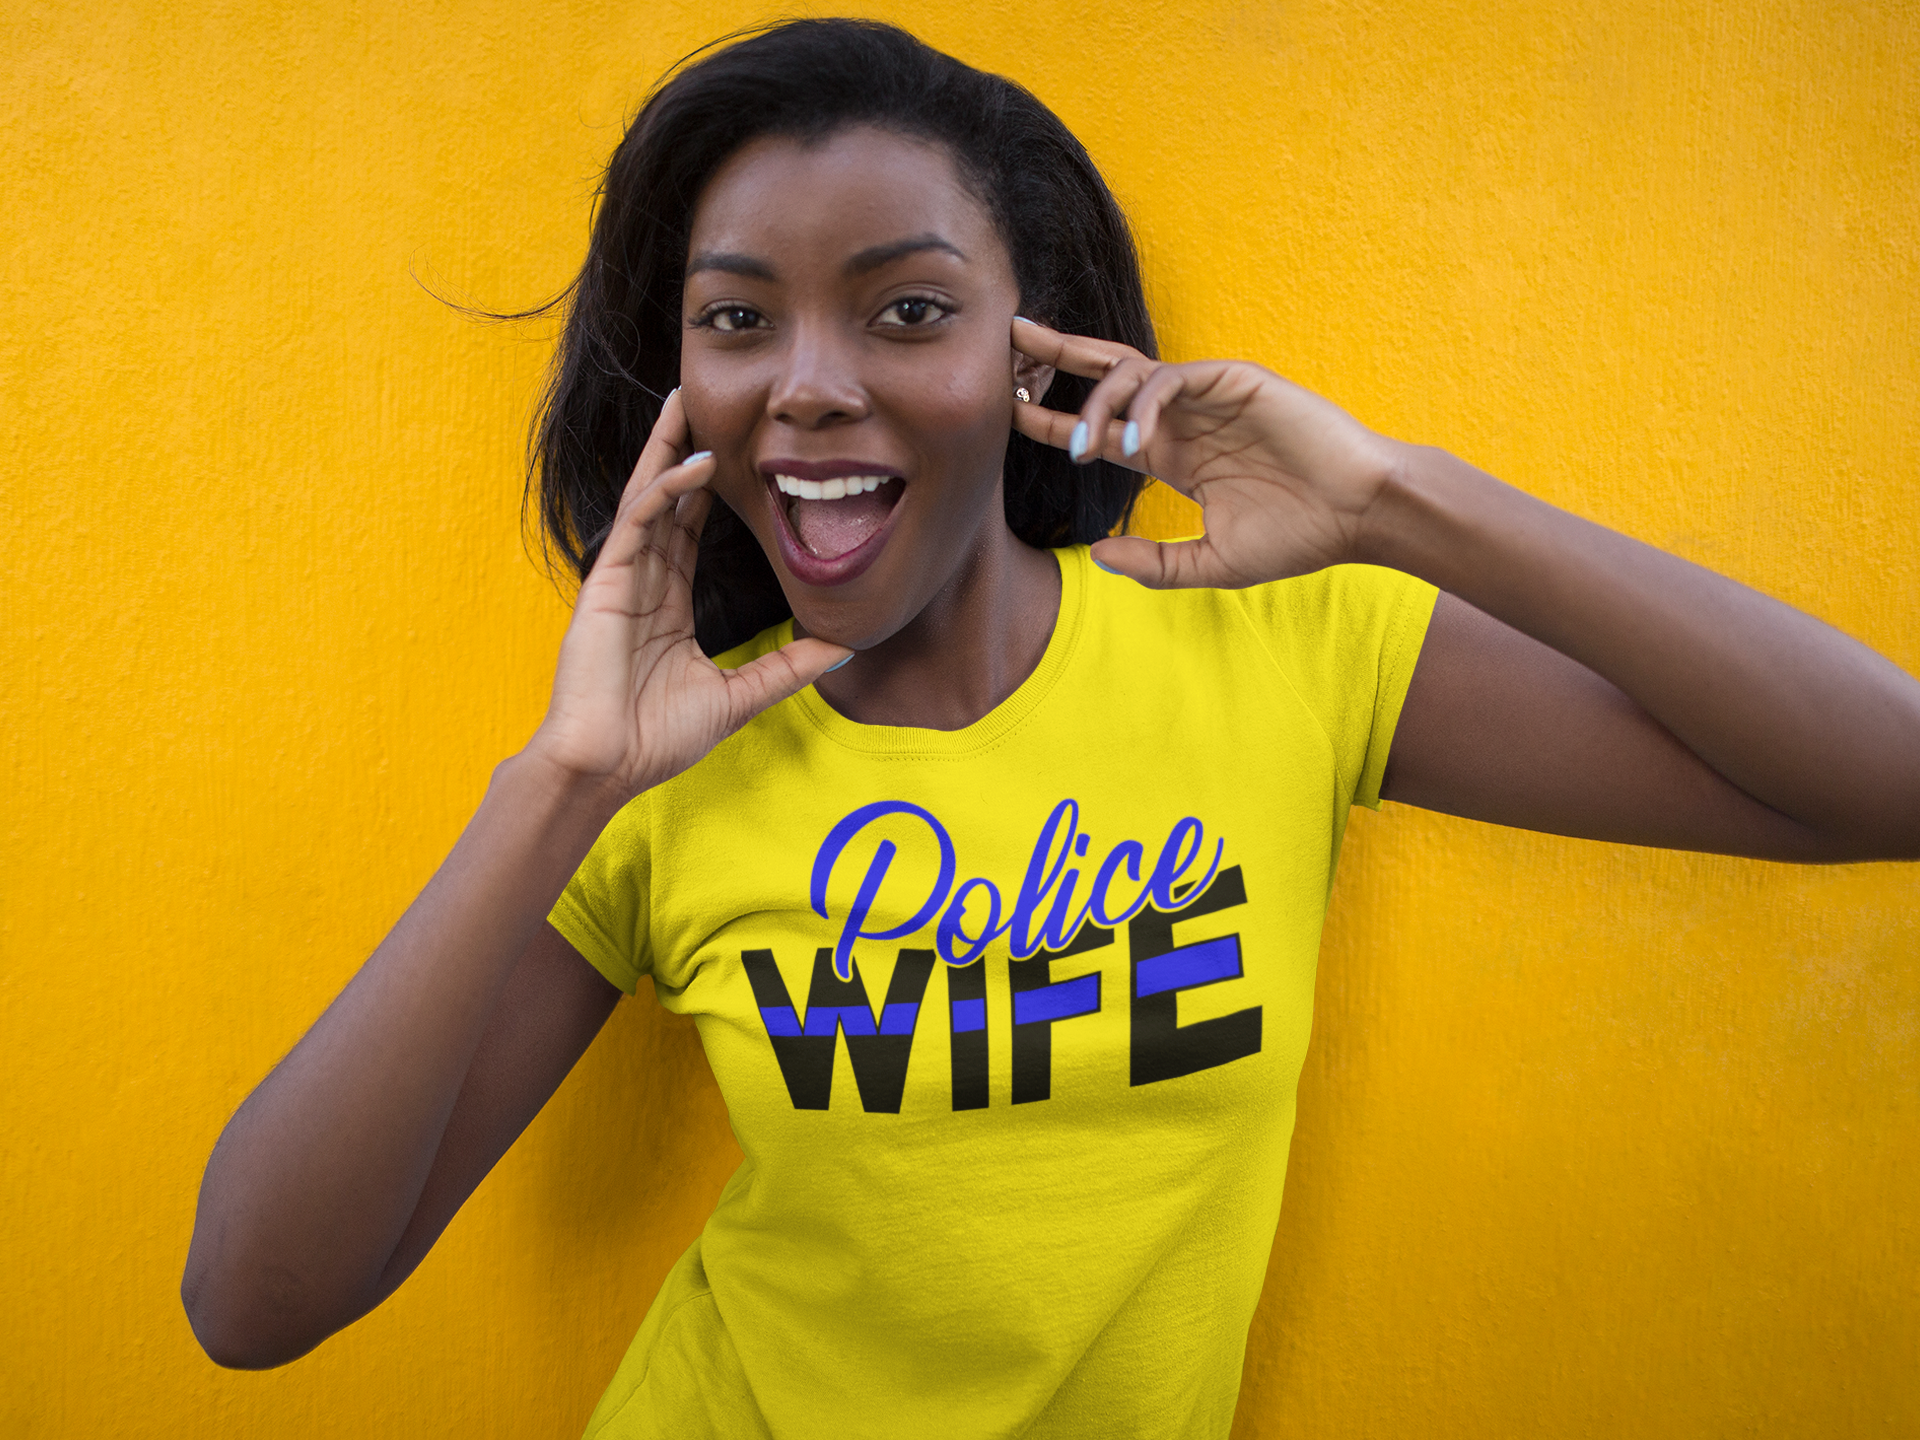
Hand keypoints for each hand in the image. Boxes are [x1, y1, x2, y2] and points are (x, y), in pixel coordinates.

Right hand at [528, 391, 848, 794]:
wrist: (607, 766)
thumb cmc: (656, 738)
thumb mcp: (738, 697)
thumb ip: (787, 668)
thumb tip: (845, 648)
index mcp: (666, 601)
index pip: (689, 528)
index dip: (707, 488)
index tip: (733, 450)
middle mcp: (642, 580)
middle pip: (666, 498)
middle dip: (682, 448)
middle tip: (702, 397)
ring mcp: (621, 577)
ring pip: (648, 495)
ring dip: (667, 448)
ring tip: (686, 401)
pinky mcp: (606, 582)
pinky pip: (638, 521)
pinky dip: (664, 489)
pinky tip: (693, 464)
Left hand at [1011, 317, 1402, 586]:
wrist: (1360, 515)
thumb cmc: (1298, 536)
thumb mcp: (1212, 563)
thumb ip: (1156, 564)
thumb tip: (1099, 556)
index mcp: (1175, 453)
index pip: (1102, 428)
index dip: (1054, 419)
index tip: (1010, 415)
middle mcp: (1184, 418)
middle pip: (1107, 374)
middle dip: (1056, 356)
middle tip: (1008, 340)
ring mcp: (1208, 396)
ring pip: (1131, 373)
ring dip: (1094, 402)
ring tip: (1077, 443)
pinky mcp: (1234, 381)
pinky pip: (1171, 377)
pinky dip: (1143, 403)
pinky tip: (1130, 440)